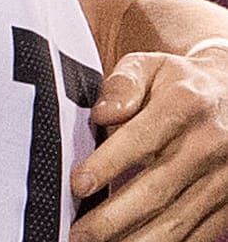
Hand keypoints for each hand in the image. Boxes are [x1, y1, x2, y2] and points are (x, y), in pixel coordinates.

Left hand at [69, 47, 227, 240]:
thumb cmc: (178, 82)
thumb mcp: (149, 66)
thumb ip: (122, 84)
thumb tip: (102, 113)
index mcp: (184, 105)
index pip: (141, 140)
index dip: (107, 165)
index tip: (77, 184)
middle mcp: (208, 144)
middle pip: (157, 190)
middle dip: (113, 218)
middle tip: (78, 233)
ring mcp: (223, 177)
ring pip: (178, 219)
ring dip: (137, 240)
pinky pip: (200, 232)